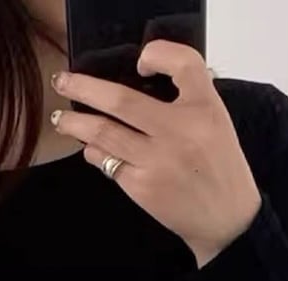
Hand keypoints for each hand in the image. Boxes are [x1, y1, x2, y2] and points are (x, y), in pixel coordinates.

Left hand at [51, 42, 261, 266]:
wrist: (226, 219)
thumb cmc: (218, 167)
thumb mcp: (215, 121)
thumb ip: (188, 98)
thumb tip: (138, 83)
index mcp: (204, 108)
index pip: (182, 62)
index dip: (157, 53)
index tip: (140, 60)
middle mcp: (180, 130)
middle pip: (121, 99)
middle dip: (84, 88)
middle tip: (63, 83)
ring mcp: (157, 160)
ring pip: (104, 132)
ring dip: (76, 123)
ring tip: (61, 119)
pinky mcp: (142, 186)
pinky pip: (108, 162)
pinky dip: (95, 152)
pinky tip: (90, 148)